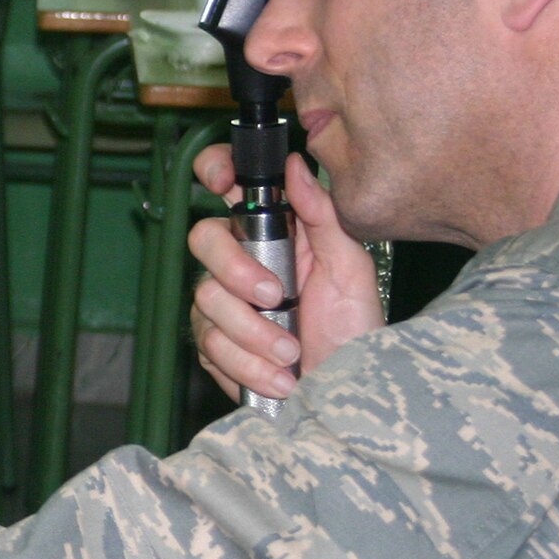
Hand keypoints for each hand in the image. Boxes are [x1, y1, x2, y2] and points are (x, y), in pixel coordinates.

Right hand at [188, 149, 384, 401]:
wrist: (345, 393)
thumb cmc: (354, 329)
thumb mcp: (351, 269)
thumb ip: (323, 216)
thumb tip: (296, 165)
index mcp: (273, 232)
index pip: (229, 185)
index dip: (216, 170)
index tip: (223, 181)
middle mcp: (241, 260)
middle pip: (204, 239)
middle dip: (236, 270)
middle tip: (276, 296)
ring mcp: (222, 303)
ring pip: (206, 298)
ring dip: (254, 332)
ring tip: (291, 353)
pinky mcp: (214, 344)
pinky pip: (210, 344)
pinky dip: (248, 364)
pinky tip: (279, 376)